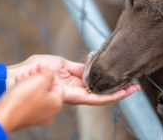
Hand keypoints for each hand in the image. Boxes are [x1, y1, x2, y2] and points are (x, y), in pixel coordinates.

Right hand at [0, 66, 62, 132]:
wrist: (3, 115)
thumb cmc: (24, 98)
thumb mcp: (40, 80)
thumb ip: (49, 73)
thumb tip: (49, 71)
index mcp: (57, 104)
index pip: (59, 85)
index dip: (50, 73)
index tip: (40, 67)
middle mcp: (50, 112)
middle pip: (48, 89)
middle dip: (39, 77)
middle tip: (31, 70)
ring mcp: (38, 116)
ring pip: (37, 94)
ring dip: (30, 82)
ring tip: (22, 75)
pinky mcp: (26, 117)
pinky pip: (28, 101)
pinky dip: (24, 91)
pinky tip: (18, 83)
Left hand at [7, 54, 140, 104]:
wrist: (26, 73)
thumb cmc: (40, 67)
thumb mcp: (62, 63)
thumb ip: (78, 68)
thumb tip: (91, 67)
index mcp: (76, 79)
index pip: (97, 80)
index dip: (109, 79)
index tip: (122, 75)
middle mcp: (79, 89)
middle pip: (103, 90)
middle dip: (119, 88)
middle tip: (135, 85)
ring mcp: (78, 94)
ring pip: (102, 96)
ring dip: (119, 93)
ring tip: (133, 89)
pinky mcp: (76, 97)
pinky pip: (95, 98)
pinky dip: (109, 96)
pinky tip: (121, 93)